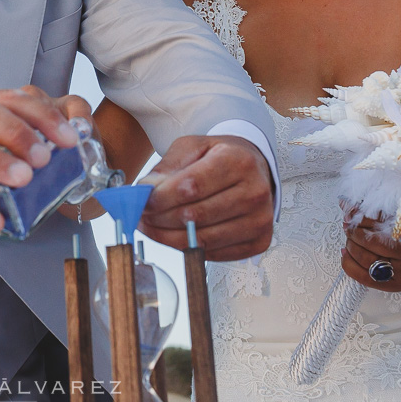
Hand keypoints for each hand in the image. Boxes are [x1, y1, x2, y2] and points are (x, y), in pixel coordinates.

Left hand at [137, 135, 273, 259]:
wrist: (254, 169)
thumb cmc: (221, 157)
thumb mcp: (192, 148)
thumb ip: (167, 167)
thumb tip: (145, 190)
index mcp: (238, 161)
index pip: (191, 186)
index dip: (161, 198)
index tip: (141, 202)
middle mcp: (254, 191)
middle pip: (194, 216)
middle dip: (159, 219)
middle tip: (141, 216)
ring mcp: (259, 220)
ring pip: (202, 240)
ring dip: (168, 237)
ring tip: (152, 227)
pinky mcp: (258, 241)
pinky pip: (214, 253)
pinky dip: (188, 247)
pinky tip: (175, 235)